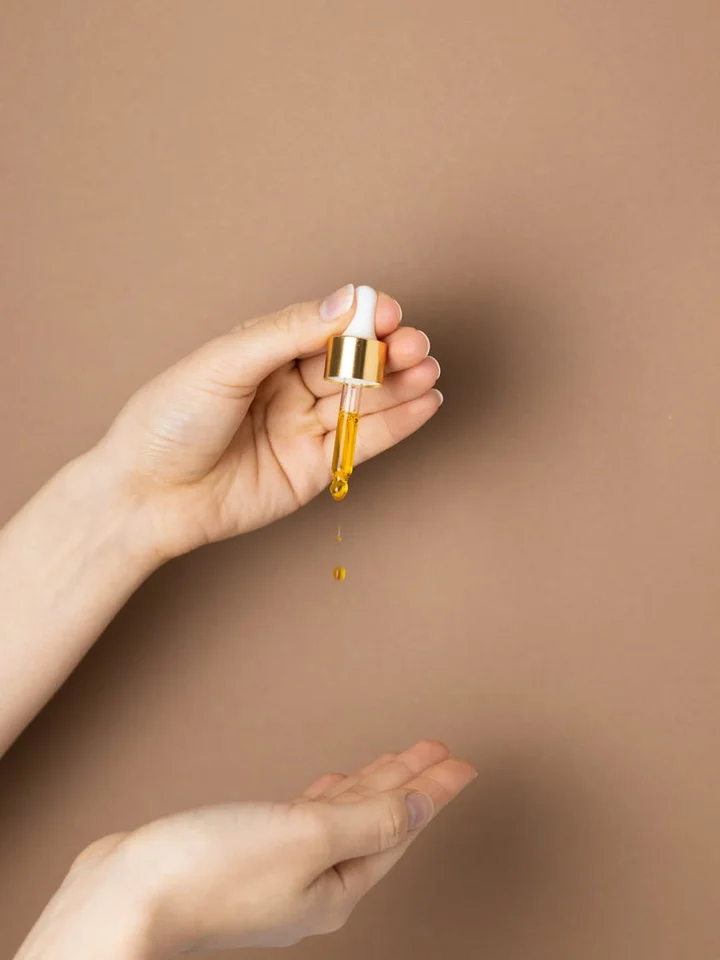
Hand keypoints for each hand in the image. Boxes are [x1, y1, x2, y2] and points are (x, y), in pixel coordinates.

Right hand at [54, 741, 474, 954]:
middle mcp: (314, 883)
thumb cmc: (208, 873)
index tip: (462, 763)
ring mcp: (280, 870)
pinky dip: (326, 797)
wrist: (121, 900)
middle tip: (435, 751)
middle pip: (376, 822)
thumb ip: (366, 819)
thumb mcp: (305, 838)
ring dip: (369, 786)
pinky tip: (327, 786)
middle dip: (408, 784)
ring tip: (394, 760)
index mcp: (337, 886)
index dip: (434, 792)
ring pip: (342, 819)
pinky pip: (305, 819)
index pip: (401, 828)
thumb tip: (421, 807)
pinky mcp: (247, 853)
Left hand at [97, 284, 440, 560]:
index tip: (388, 312)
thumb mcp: (225, 364)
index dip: (359, 318)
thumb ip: (287, 333)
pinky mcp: (314, 468)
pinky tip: (426, 402)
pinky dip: (398, 422)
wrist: (149, 496)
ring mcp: (303, 427)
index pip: (324, 326)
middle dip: (386, 351)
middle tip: (415, 344)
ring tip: (429, 369)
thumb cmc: (171, 420)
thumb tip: (346, 300)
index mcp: (264, 351)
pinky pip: (363, 441)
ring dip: (400, 384)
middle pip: (349, 362)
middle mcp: (288, 386)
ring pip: (362, 399)